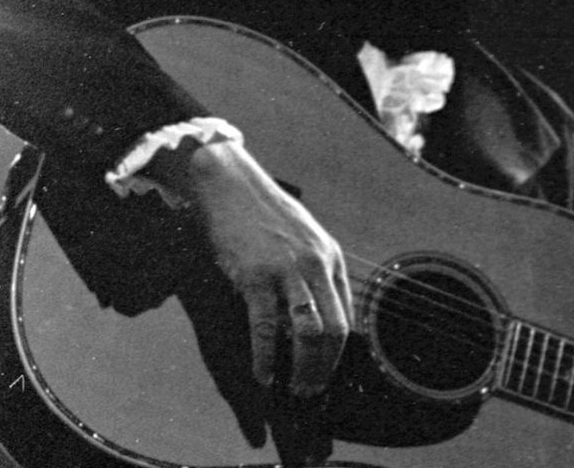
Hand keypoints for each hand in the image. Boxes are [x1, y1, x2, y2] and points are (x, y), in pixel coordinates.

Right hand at [174, 139, 351, 396]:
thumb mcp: (301, 237)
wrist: (229, 183)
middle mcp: (314, 266)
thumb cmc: (260, 211)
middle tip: (312, 390)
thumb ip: (312, 271)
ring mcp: (286, 271)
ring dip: (303, 368)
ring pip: (307, 333)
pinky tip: (263, 373)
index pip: (345, 317)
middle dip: (325, 368)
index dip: (338, 352)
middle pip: (333, 331)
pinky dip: (266, 356)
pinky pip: (265, 327)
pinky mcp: (255, 276)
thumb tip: (310, 312)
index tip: (326, 371)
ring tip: (294, 387)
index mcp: (329, 258)